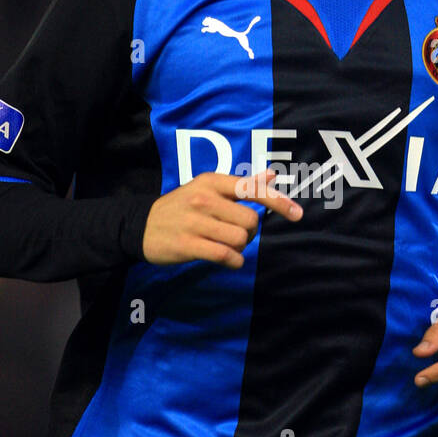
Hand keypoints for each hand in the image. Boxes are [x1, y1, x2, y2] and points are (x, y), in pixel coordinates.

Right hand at [142, 167, 301, 267]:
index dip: (278, 202)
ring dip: (241, 247)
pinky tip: (229, 260)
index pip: (251, 189)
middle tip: (237, 234)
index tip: (297, 214)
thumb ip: (241, 185)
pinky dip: (233, 261)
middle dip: (250, 232)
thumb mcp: (207, 188)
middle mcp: (204, 198)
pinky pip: (224, 255)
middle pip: (250, 220)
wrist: (140, 225)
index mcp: (211, 181)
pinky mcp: (187, 244)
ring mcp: (194, 221)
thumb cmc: (181, 207)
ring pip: (240, 239)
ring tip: (228, 246)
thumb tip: (271, 175)